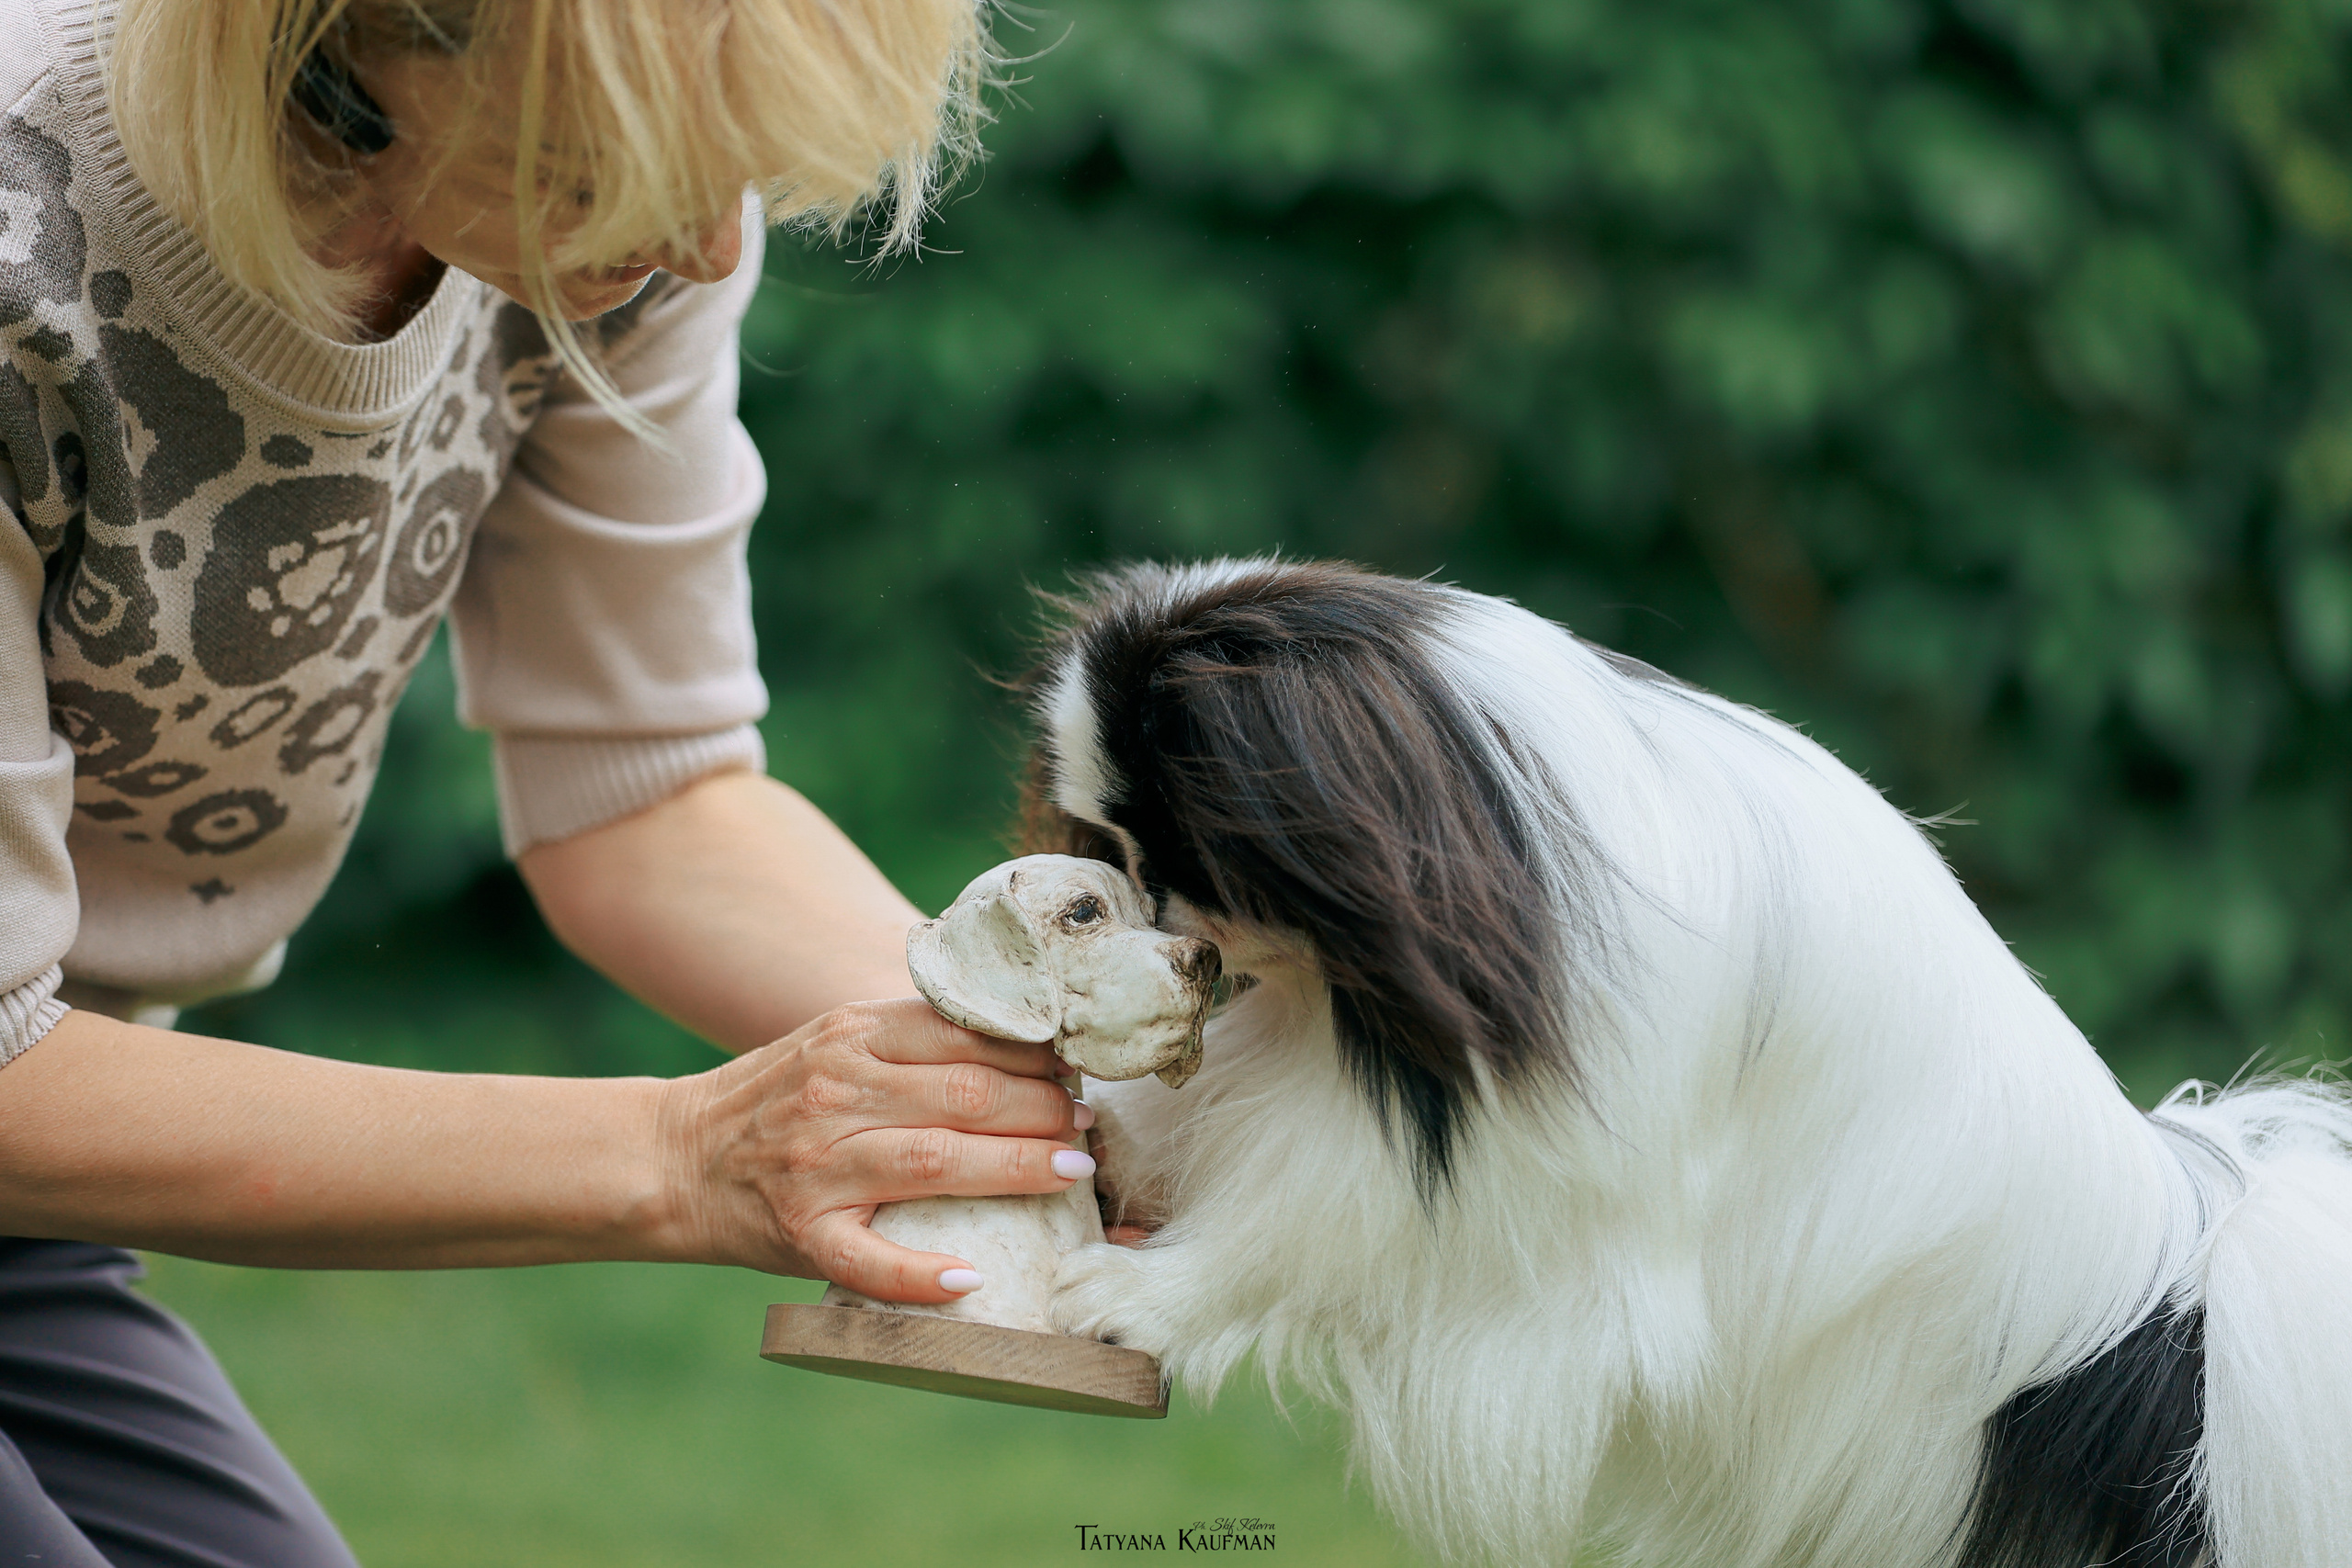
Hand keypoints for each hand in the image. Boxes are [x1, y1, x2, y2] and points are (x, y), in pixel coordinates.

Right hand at [655, 998, 1086, 1299]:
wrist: (674, 1158)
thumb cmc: (777, 1100)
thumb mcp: (837, 1042)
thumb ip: (914, 1039)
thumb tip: (1029, 1046)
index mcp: (853, 1037)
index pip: (967, 1034)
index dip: (1036, 1053)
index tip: (1078, 1069)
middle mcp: (837, 1093)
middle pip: (967, 1094)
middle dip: (1045, 1108)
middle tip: (1088, 1126)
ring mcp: (818, 1165)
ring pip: (937, 1160)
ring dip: (1018, 1168)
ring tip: (1072, 1172)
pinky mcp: (802, 1233)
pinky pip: (870, 1260)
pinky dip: (922, 1275)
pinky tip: (970, 1278)